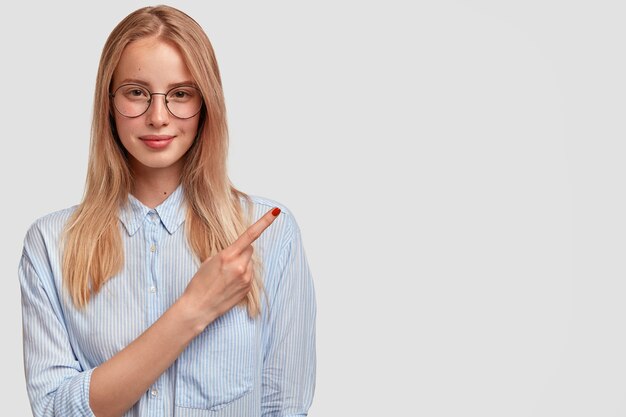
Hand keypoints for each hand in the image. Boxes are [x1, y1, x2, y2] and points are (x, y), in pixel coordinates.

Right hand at [180, 207, 280, 331]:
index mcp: (228, 255)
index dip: (265, 222)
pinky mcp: (248, 288)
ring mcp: (245, 278)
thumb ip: (227, 253)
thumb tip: (240, 252)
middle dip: (242, 251)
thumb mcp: (209, 261)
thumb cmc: (199, 283)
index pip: (250, 234)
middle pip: (250, 249)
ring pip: (250, 263)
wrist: (198, 307)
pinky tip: (229, 284)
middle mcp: (240, 266)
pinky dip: (242, 276)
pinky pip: (249, 275)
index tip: (276, 211)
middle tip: (227, 261)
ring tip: (226, 276)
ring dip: (241, 265)